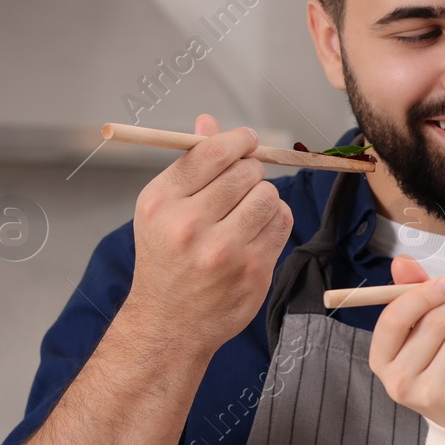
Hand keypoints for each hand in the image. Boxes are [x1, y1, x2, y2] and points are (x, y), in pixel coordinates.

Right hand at [122, 114, 293, 356]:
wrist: (169, 322)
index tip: (247, 140)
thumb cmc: (166, 259)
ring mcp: (224, 251)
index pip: (211, 153)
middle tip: (243, 182)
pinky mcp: (253, 270)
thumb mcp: (162, 209)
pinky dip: (276, 219)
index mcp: (161, 203)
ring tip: (247, 211)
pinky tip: (257, 230)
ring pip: (269, 195)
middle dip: (250, 171)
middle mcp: (189, 226)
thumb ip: (189, 165)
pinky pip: (283, 221)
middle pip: (245, 171)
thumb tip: (209, 122)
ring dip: (264, 197)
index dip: (237, 140)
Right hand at [368, 256, 444, 432]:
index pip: (394, 318)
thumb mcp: (418, 333)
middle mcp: (401, 382)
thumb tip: (402, 260)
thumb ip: (410, 294)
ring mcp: (433, 392)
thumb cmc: (439, 366)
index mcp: (381, 362)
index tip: (444, 284)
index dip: (422, 293)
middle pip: (436, 321)